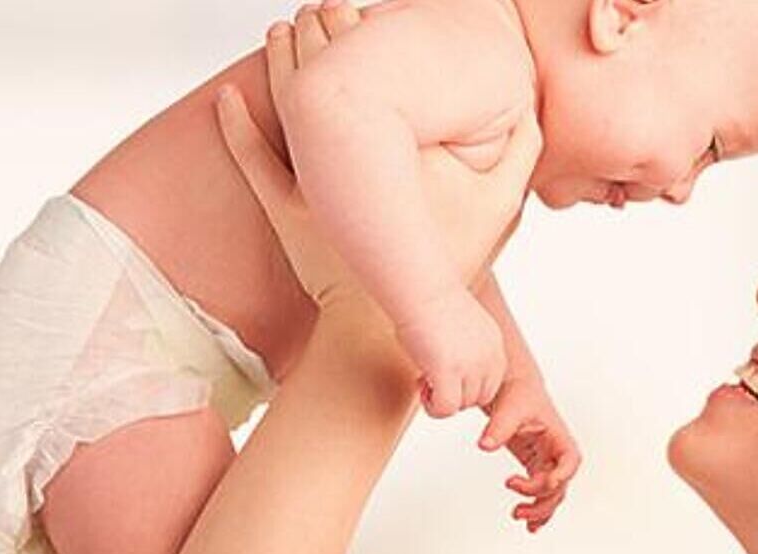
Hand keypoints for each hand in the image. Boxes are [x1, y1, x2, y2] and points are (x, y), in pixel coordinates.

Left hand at [216, 2, 539, 314]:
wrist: (390, 319)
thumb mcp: (499, 206)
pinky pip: (251, 157)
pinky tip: (228, 97)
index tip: (365, 11)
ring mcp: (307, 182)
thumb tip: (529, 111)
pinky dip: (237, 125)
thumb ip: (518, 154)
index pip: (371, 66)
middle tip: (325, 8)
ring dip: (282, 64)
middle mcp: (343, 155)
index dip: (363, 29)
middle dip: (321, 34)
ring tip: (282, 33)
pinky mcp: (283, 210)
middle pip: (324, 74)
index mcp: (393, 143)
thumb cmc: (446, 267)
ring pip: (284, 104)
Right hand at [397, 287, 506, 417]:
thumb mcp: (462, 327)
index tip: (445, 370)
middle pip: (479, 398)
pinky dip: (433, 406)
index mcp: (494, 344)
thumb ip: (466, 349)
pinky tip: (420, 386)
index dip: (466, 384)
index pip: (491, 383)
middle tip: (432, 378)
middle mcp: (489, 356)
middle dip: (455, 395)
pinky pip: (446, 409)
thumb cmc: (430, 299)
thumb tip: (450, 371)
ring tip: (424, 379)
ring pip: (462, 405)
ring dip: (441, 400)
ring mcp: (471, 366)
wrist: (420, 286)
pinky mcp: (449, 372)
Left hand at [479, 375, 580, 532]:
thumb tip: (485, 444)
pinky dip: (538, 508)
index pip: (570, 460)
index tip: (546, 483)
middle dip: (542, 502)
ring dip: (540, 510)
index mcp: (558, 435)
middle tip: (518, 510)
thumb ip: (498, 428)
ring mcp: (548, 460)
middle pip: (560, 485)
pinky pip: (542, 491)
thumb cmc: (517, 393)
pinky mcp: (536, 464)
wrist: (512, 387)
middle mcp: (557, 451)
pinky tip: (529, 525)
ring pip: (553, 493)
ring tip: (518, 516)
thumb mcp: (509, 409)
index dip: (562, 475)